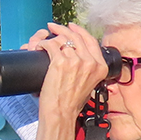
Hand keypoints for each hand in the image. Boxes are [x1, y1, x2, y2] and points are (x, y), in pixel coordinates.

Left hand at [26, 22, 107, 139]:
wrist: (62, 113)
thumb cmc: (72, 103)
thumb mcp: (90, 84)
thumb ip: (89, 69)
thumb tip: (80, 57)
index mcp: (100, 67)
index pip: (91, 41)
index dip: (79, 31)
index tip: (71, 27)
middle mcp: (90, 62)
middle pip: (76, 36)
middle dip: (63, 29)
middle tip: (53, 27)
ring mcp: (76, 60)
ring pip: (62, 40)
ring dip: (50, 38)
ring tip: (43, 39)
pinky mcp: (60, 62)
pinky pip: (50, 45)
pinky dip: (42, 45)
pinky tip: (39, 47)